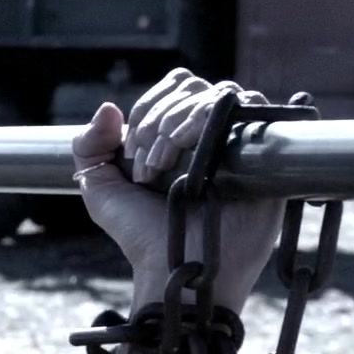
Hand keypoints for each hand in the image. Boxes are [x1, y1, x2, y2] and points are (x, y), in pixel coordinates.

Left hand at [72, 68, 283, 312]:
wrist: (176, 267)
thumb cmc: (142, 233)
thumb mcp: (100, 189)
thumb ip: (89, 147)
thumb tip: (109, 108)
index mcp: (178, 134)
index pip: (172, 87)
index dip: (148, 109)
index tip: (133, 154)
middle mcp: (212, 134)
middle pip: (192, 86)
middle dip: (160, 118)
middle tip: (149, 166)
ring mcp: (239, 142)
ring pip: (219, 93)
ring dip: (181, 120)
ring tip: (166, 166)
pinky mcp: (264, 156)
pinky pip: (252, 108)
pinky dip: (214, 117)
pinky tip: (195, 148)